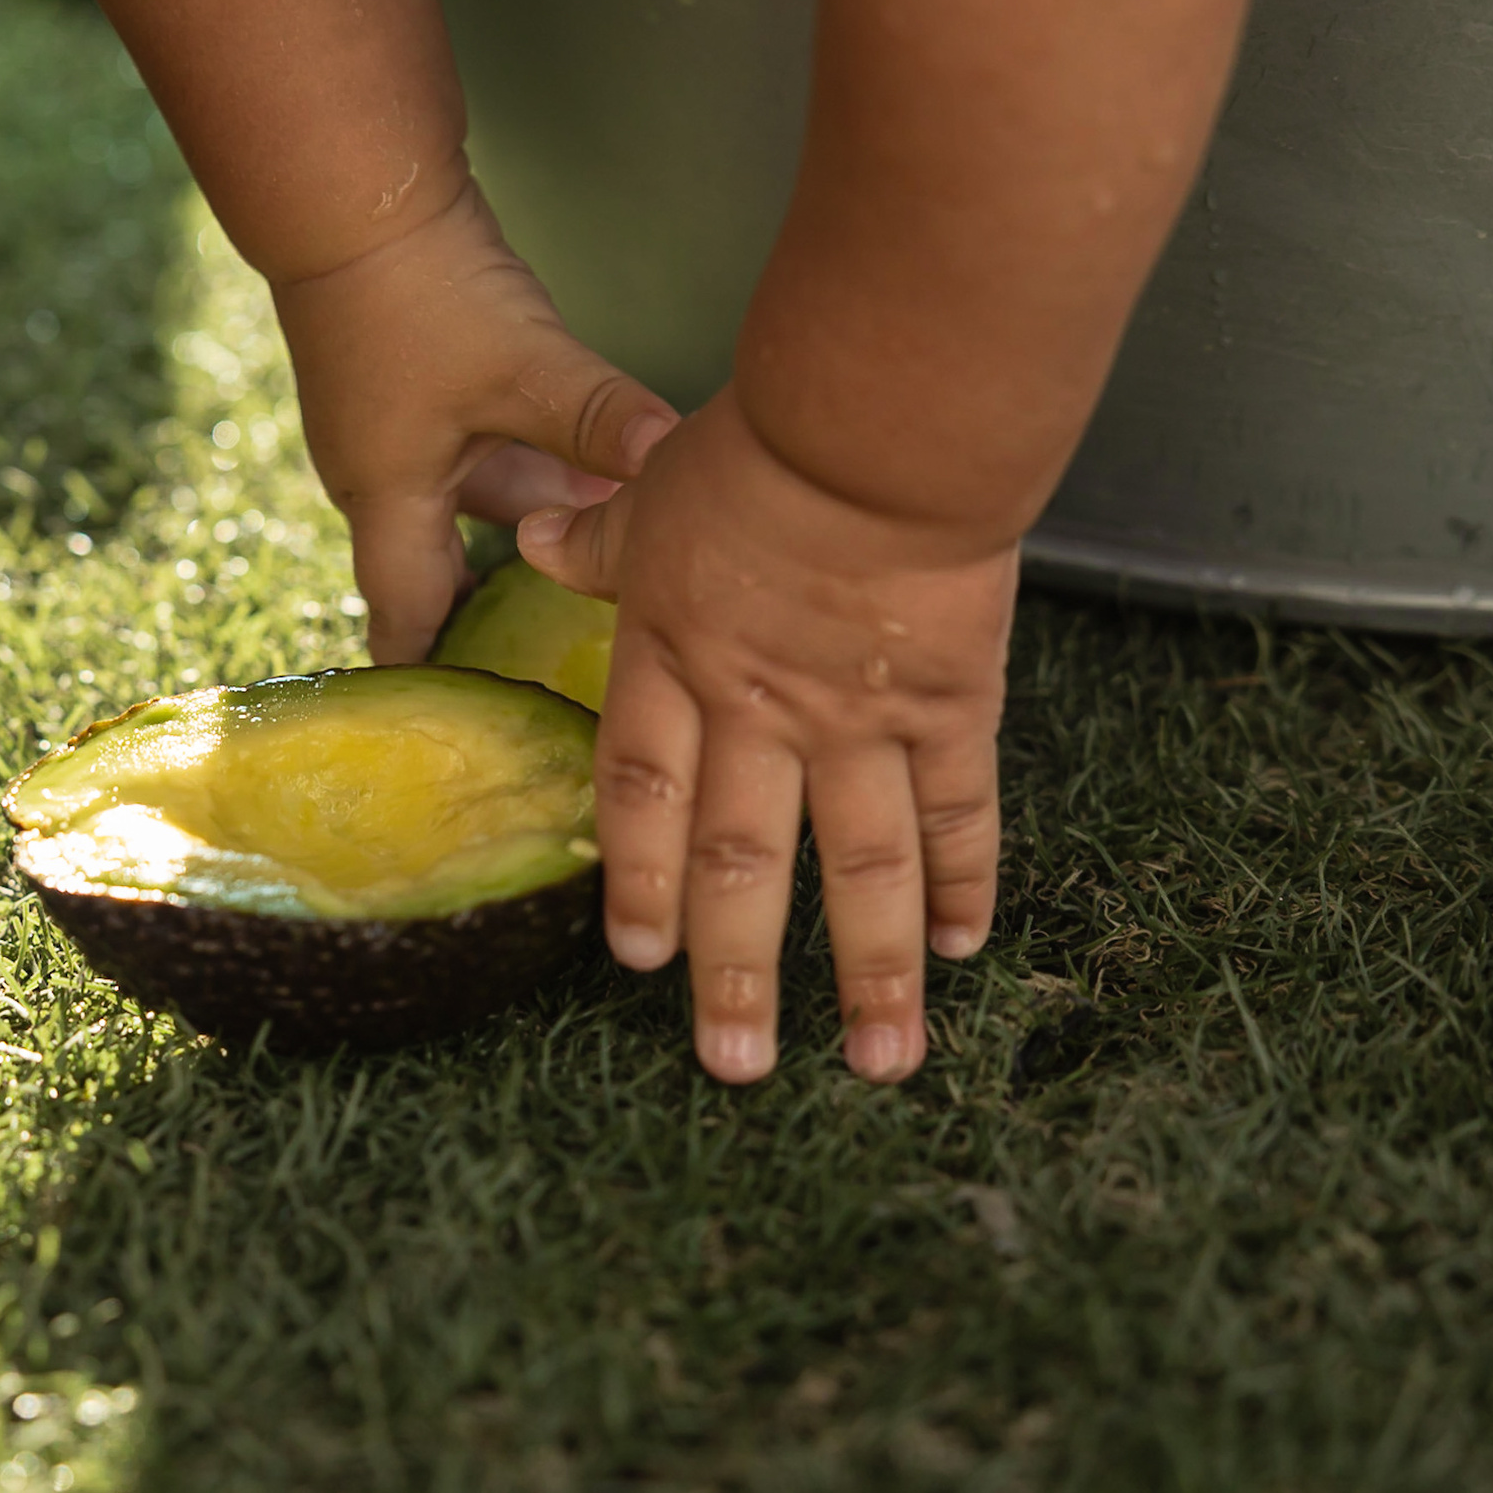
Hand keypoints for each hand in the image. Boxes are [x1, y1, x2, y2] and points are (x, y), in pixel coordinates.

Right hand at [271, 174, 675, 661]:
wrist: (351, 190)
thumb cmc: (417, 290)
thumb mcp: (520, 366)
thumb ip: (598, 421)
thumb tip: (680, 468)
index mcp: (387, 501)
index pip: (406, 624)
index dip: (437, 683)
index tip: (475, 739)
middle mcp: (383, 478)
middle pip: (449, 571)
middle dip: (508, 615)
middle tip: (571, 666)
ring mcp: (396, 429)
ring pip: (478, 505)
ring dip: (539, 530)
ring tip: (612, 569)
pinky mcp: (414, 381)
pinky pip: (480, 453)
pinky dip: (535, 472)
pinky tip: (598, 470)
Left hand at [520, 384, 1015, 1084]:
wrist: (879, 427)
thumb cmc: (763, 442)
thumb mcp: (653, 486)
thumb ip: (597, 539)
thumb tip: (531, 537)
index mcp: (675, 660)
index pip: (643, 796)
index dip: (640, 882)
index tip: (637, 956)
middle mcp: (757, 713)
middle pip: (740, 863)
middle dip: (736, 974)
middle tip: (736, 1065)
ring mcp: (856, 722)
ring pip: (859, 870)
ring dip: (870, 974)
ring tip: (880, 1063)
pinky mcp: (947, 706)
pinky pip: (955, 813)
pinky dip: (961, 882)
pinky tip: (961, 947)